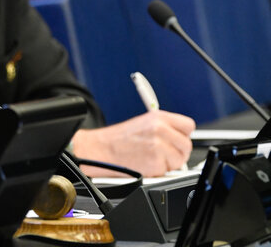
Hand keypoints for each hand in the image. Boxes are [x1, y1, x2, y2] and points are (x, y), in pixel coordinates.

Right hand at [72, 110, 195, 176]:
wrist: (100, 150)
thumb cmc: (117, 139)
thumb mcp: (143, 123)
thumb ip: (164, 128)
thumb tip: (180, 138)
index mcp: (158, 117)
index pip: (188, 126)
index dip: (182, 135)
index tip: (176, 140)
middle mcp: (160, 129)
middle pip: (186, 145)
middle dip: (177, 152)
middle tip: (163, 153)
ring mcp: (159, 146)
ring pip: (179, 160)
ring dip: (168, 163)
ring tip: (151, 158)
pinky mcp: (156, 163)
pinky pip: (168, 171)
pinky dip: (159, 171)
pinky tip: (145, 164)